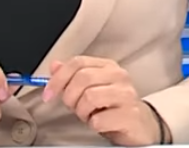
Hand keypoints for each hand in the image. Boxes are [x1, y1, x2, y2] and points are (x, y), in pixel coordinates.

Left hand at [44, 56, 161, 145]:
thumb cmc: (113, 107)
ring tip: (90, 116)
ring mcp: (126, 95)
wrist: (140, 126)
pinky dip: (94, 125)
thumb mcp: (91, 89)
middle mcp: (119, 76)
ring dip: (82, 112)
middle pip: (82, 78)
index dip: (58, 78)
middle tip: (74, 108)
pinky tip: (101, 124)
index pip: (78, 62)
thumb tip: (54, 66)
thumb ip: (73, 77)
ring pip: (89, 97)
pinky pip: (99, 120)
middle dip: (70, 97)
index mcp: (108, 66)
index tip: (48, 94)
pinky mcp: (129, 115)